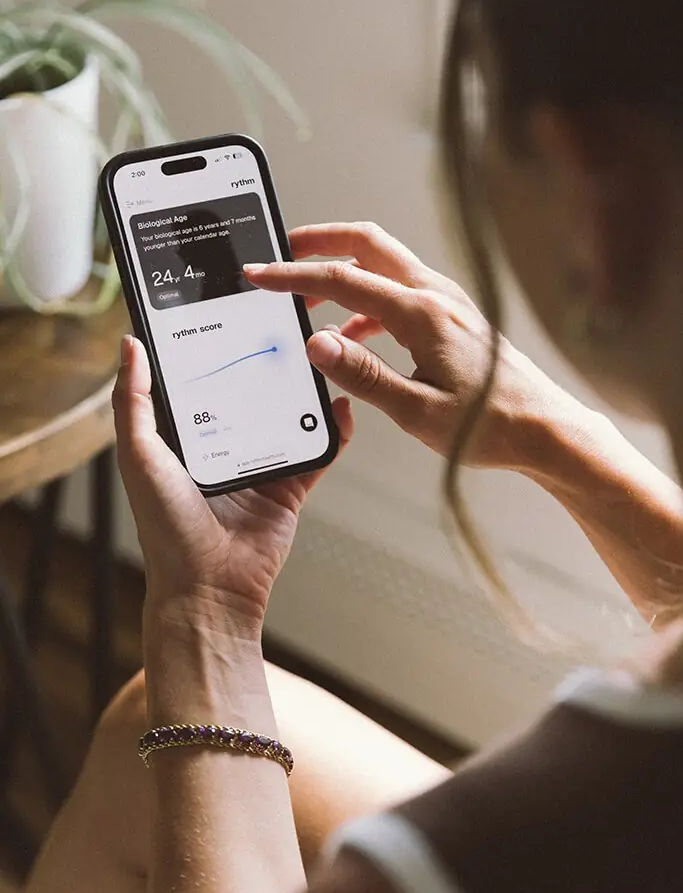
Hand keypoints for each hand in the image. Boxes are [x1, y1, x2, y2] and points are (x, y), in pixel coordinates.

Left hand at [113, 335, 353, 627]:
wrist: (210, 587)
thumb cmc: (167, 527)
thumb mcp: (139, 456)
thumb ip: (133, 401)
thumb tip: (131, 343)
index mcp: (185, 434)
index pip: (201, 377)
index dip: (214, 344)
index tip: (230, 306)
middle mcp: (224, 443)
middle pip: (250, 390)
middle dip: (267, 359)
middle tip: (287, 321)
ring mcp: (261, 462)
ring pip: (288, 414)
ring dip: (305, 387)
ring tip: (321, 352)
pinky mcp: (291, 486)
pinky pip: (317, 452)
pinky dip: (332, 430)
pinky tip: (340, 404)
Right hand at [244, 222, 581, 475]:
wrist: (545, 429)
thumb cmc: (491, 425)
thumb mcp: (417, 411)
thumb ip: (363, 376)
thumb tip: (317, 344)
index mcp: (423, 314)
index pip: (343, 280)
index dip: (293, 276)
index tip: (259, 275)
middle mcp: (436, 297)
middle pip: (367, 244)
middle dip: (320, 241)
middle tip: (282, 252)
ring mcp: (448, 303)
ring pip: (385, 265)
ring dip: (343, 271)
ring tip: (308, 298)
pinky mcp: (453, 317)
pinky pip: (400, 292)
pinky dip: (366, 300)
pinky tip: (352, 335)